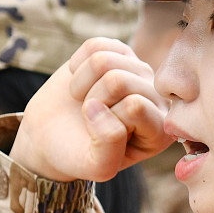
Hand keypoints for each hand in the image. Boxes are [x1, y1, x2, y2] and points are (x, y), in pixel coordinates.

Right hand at [11, 38, 168, 181]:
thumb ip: (109, 146)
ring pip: (104, 61)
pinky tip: (83, 84)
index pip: (134, 107)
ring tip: (85, 102)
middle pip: (117, 81)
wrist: (52, 136)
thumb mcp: (96, 166)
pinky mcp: (119, 52)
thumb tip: (99, 107)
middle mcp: (157, 98)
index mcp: (161, 130)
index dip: (105, 122)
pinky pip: (95, 46)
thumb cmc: (78, 153)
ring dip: (82, 85)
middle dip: (91, 101)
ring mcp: (139, 71)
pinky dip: (77, 67)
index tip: (100, 138)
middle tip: (90, 118)